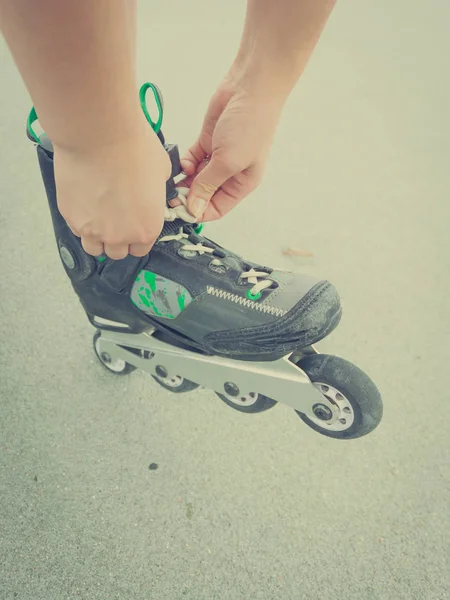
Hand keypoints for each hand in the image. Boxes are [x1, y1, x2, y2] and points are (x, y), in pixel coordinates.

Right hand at [54, 124, 170, 259]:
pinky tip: (85, 204)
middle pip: (117, 252)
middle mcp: (120, 236)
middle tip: (115, 218)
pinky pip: (76, 230)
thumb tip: (151, 191)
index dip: (137, 237)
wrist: (99, 135)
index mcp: (147, 228)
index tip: (133, 226)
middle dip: (117, 239)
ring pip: (94, 247)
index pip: (141, 249)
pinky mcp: (71, 217)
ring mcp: (93, 229)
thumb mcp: (161, 172)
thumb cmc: (133, 148)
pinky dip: (80, 222)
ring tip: (97, 216)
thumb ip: (156, 192)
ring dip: (97, 236)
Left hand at [180, 74, 282, 221]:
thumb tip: (194, 210)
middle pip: (204, 194)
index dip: (198, 212)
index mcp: (242, 184)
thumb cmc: (250, 125)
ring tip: (174, 179)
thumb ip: (208, 186)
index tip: (180, 212)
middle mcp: (231, 173)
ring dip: (184, 180)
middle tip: (171, 196)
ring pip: (195, 178)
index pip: (217, 208)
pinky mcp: (208, 141)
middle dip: (188, 196)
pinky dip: (185, 163)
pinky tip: (182, 163)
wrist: (251, 87)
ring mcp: (218, 157)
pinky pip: (192, 159)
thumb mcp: (228, 162)